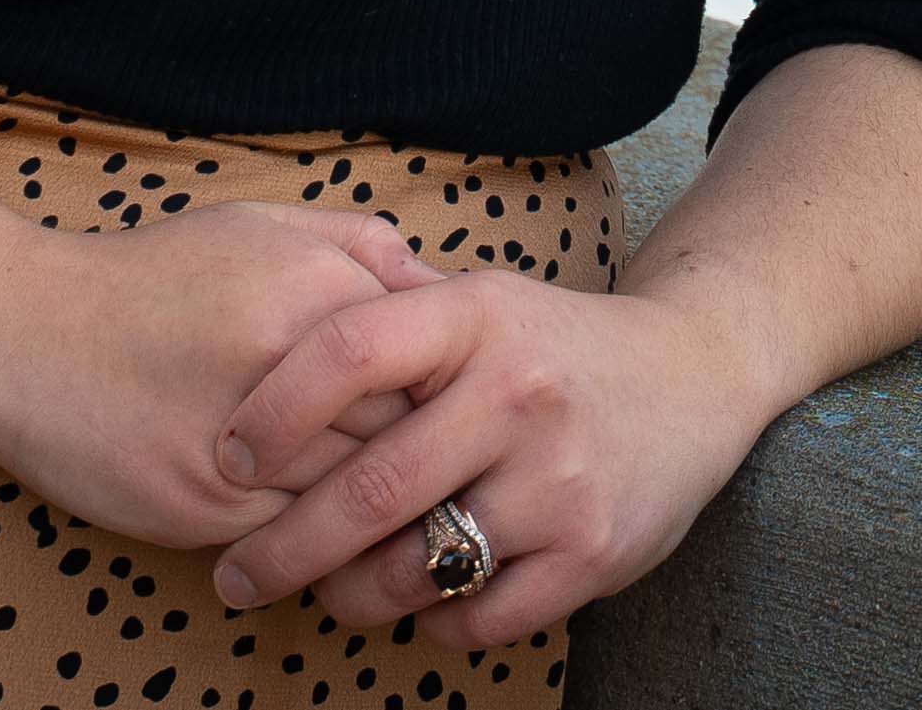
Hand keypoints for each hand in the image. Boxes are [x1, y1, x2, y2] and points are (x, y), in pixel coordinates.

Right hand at [0, 200, 443, 553]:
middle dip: (432, 451)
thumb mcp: (255, 224)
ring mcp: (247, 445)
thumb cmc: (147, 278)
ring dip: (385, 506)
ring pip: (359, 496)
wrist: (20, 333)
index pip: (432, 353)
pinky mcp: (206, 509)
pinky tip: (329, 527)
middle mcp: (287, 365)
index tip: (459, 402)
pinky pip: (298, 537)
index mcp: (312, 286)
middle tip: (450, 467)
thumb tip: (436, 281)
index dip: (450, 383)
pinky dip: (322, 537)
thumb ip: (355, 242)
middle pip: (408, 429)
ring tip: (403, 509)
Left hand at [201, 267, 791, 647]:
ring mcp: (560, 479)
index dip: (273, 408)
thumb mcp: (482, 300)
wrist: (695, 377)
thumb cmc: (554, 345)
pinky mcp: (593, 553)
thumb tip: (263, 331)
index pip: (350, 352)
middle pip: (370, 488)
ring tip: (324, 592)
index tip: (226, 455)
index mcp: (478, 316)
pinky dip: (429, 622)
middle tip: (236, 575)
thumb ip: (392, 315)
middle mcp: (519, 392)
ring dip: (349, 595)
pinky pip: (476, 617)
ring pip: (415, 567)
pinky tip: (415, 604)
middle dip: (283, 547)